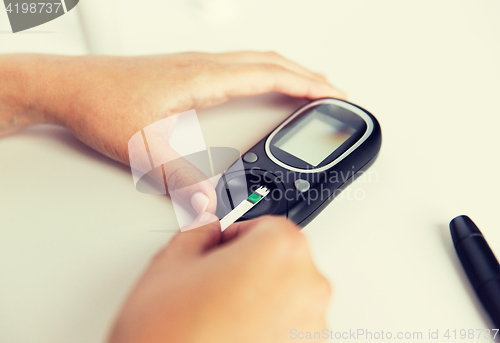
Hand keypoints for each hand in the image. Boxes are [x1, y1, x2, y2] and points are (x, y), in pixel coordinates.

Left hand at [1, 52, 345, 213]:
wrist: (67, 87)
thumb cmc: (98, 103)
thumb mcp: (141, 148)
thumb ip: (179, 178)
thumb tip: (208, 201)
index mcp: (202, 77)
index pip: (269, 74)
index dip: (306, 84)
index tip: (332, 93)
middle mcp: (202, 66)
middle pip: (269, 62)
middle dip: (306, 76)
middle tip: (331, 91)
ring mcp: (194, 66)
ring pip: (254, 60)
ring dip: (286, 71)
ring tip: (306, 85)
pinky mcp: (184, 72)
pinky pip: (237, 65)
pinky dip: (263, 72)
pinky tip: (260, 84)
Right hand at [107, 215, 331, 342]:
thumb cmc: (170, 336)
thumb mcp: (170, 264)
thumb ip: (197, 232)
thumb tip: (208, 227)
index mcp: (280, 250)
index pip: (266, 224)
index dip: (236, 236)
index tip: (221, 247)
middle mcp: (307, 287)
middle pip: (282, 259)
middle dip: (250, 265)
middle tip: (215, 282)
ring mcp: (311, 327)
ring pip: (286, 295)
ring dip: (260, 297)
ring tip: (220, 315)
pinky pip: (289, 328)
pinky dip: (269, 327)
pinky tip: (233, 335)